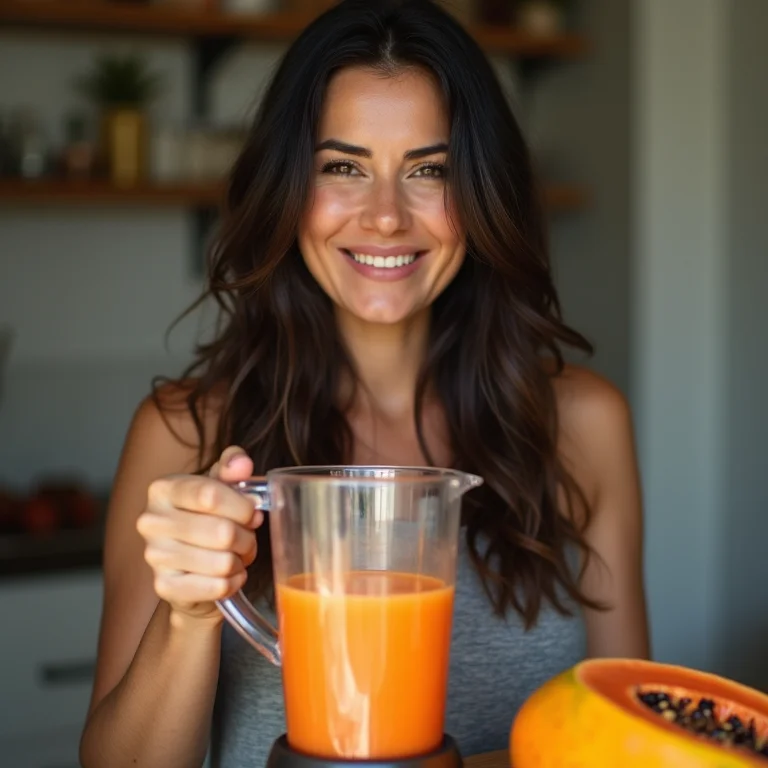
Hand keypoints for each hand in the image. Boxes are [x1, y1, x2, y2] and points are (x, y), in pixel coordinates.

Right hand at [137, 446, 261, 623]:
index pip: (210, 495)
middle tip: (247, 537)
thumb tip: (241, 463)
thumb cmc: (207, 518)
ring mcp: (154, 556)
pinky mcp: (164, 587)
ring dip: (241, 560)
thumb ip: (232, 468)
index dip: (242, 507)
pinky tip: (229, 574)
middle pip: (222, 532)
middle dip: (247, 537)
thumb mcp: (220, 485)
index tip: (253, 512)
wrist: (189, 565)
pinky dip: (233, 582)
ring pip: (223, 562)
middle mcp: (151, 521)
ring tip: (237, 555)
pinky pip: (218, 586)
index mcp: (163, 489)